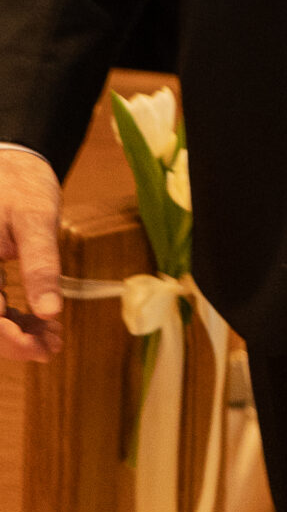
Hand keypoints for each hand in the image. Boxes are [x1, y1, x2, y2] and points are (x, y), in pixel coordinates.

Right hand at [0, 147, 62, 362]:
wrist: (12, 164)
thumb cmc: (21, 185)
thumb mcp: (36, 220)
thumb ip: (40, 265)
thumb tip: (49, 311)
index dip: (9, 339)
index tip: (42, 348)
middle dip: (13, 342)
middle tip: (53, 345)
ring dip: (13, 334)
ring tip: (51, 338)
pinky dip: (11, 319)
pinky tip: (38, 324)